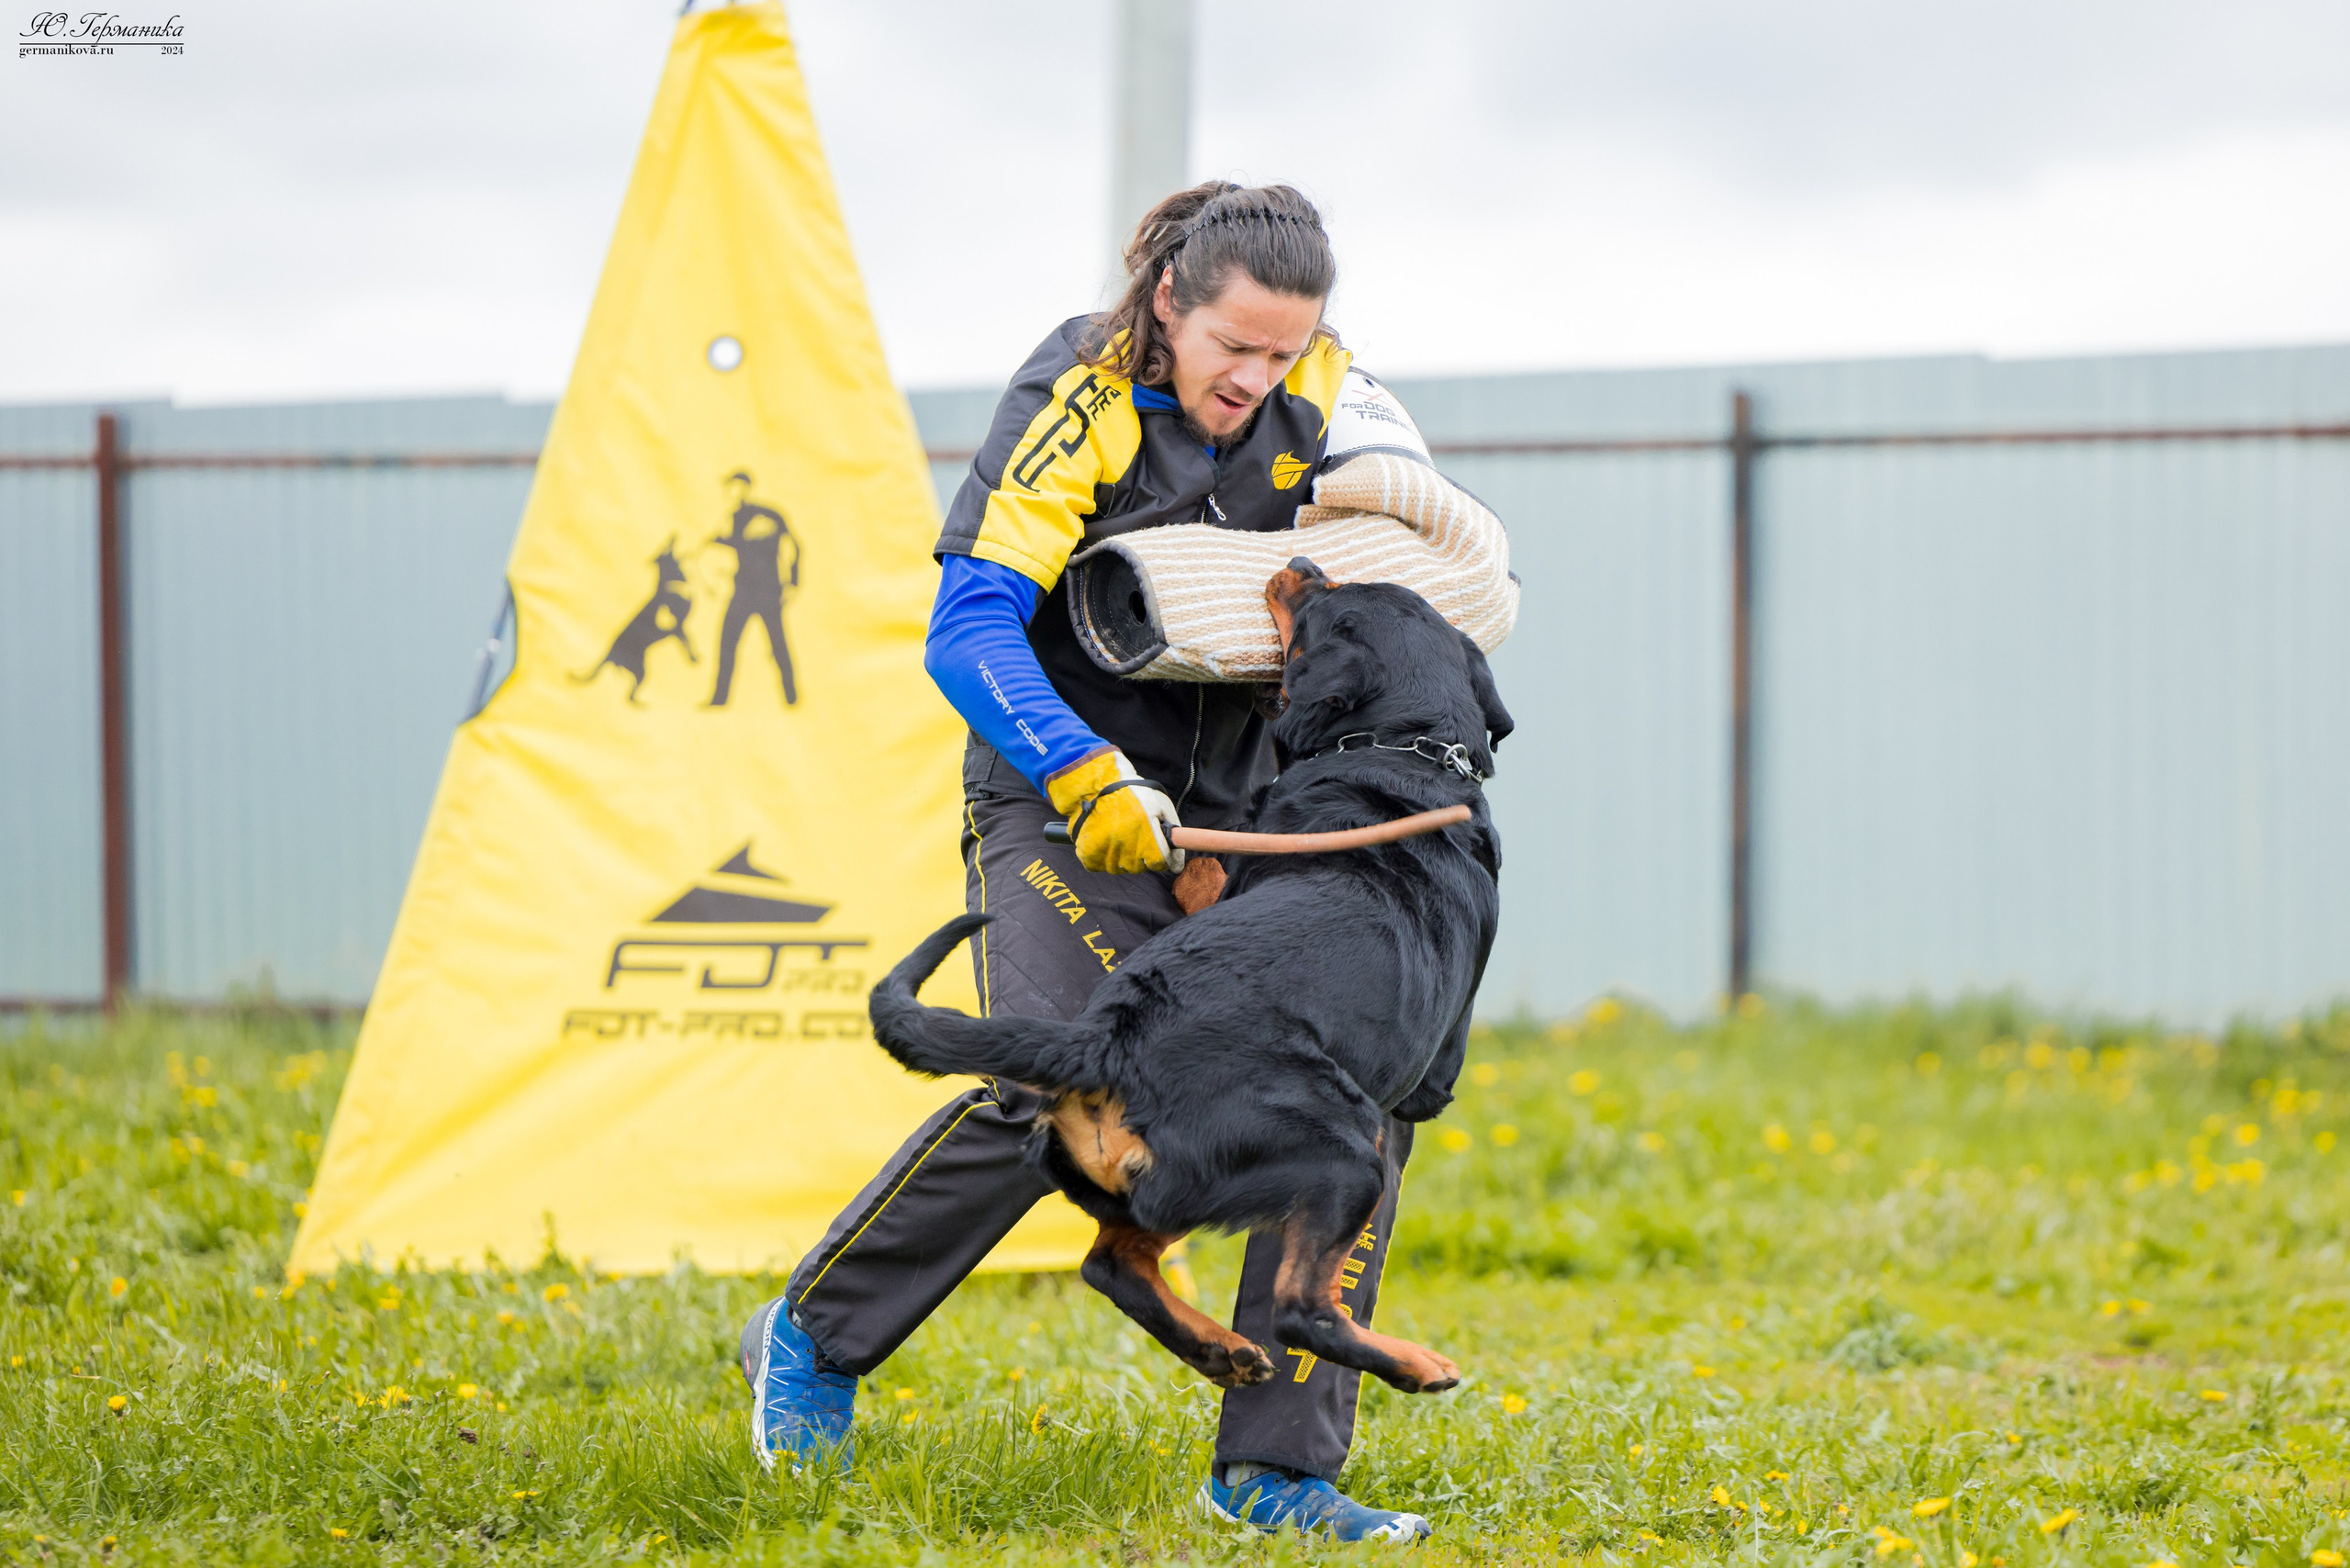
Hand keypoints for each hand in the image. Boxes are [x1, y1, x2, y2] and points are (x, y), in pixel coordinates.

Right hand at [1046, 749, 1184, 874]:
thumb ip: (1175, 835)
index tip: (1156, 847)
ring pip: (1119, 868)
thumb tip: (1177, 865)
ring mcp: (1106, 852)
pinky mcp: (1088, 853)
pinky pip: (1098, 866)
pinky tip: (1104, 840)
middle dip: (1140, 855)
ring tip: (1118, 834)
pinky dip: (1101, 857)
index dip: (1160, 855)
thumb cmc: (1134, 792)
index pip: (1160, 863)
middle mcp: (1128, 848)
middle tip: (1134, 834)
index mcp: (1148, 836)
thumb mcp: (1162, 806)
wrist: (1099, 783)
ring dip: (1121, 857)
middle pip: (1139, 867)